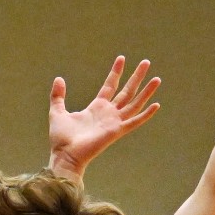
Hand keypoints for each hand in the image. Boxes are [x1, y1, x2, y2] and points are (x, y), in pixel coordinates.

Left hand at [47, 56, 160, 181]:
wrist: (65, 155)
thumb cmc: (61, 138)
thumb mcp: (57, 111)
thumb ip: (58, 95)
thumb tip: (59, 79)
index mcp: (96, 107)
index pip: (110, 85)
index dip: (116, 72)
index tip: (121, 58)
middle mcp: (108, 113)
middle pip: (127, 91)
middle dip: (136, 76)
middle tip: (146, 62)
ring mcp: (114, 122)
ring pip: (134, 103)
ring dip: (146, 91)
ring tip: (157, 79)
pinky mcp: (116, 131)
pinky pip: (134, 122)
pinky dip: (146, 115)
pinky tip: (156, 104)